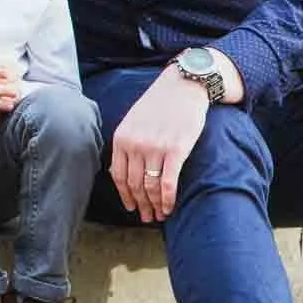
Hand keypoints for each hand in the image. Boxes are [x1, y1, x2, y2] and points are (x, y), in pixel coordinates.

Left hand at [109, 65, 210, 222]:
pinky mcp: (176, 150)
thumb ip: (127, 143)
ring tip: (159, 215)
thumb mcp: (134, 120)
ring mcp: (155, 148)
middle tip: (146, 217)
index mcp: (122, 137)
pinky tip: (169, 207)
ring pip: (150, 187)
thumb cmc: (160, 103)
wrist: (184, 85)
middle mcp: (135, 144)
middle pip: (134, 185)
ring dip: (154, 205)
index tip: (131, 207)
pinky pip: (168, 183)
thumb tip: (121, 172)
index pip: (118, 176)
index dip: (125, 196)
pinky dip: (168, 199)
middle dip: (140, 205)